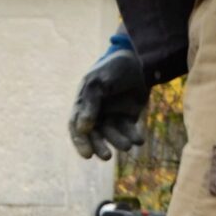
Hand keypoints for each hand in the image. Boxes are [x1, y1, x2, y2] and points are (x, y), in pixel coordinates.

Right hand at [67, 34, 148, 160]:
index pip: (76, 126)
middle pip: (94, 135)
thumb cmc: (113, 69)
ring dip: (118, 142)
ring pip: (112, 135)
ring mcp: (111, 115)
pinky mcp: (128, 117)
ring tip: (127, 145)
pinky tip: (138, 140)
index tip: (87, 154)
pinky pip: (128, 131)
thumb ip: (90, 104)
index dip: (80, 142)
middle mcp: (95, 113)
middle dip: (99, 146)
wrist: (138, 60)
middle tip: (107, 156)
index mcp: (82, 104)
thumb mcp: (98, 83)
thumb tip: (82, 128)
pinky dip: (133, 136)